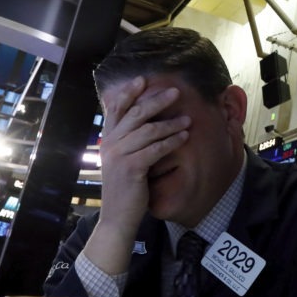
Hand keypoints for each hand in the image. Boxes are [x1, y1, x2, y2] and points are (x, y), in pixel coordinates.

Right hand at [83, 76, 190, 273]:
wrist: (117, 217)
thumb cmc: (124, 187)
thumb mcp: (120, 160)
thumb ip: (126, 140)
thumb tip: (141, 122)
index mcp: (108, 139)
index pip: (116, 109)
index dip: (129, 93)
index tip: (143, 79)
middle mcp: (111, 144)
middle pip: (136, 114)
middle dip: (157, 100)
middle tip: (176, 92)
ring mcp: (119, 155)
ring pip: (149, 130)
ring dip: (171, 123)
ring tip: (188, 118)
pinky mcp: (131, 168)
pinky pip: (156, 149)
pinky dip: (172, 141)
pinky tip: (185, 136)